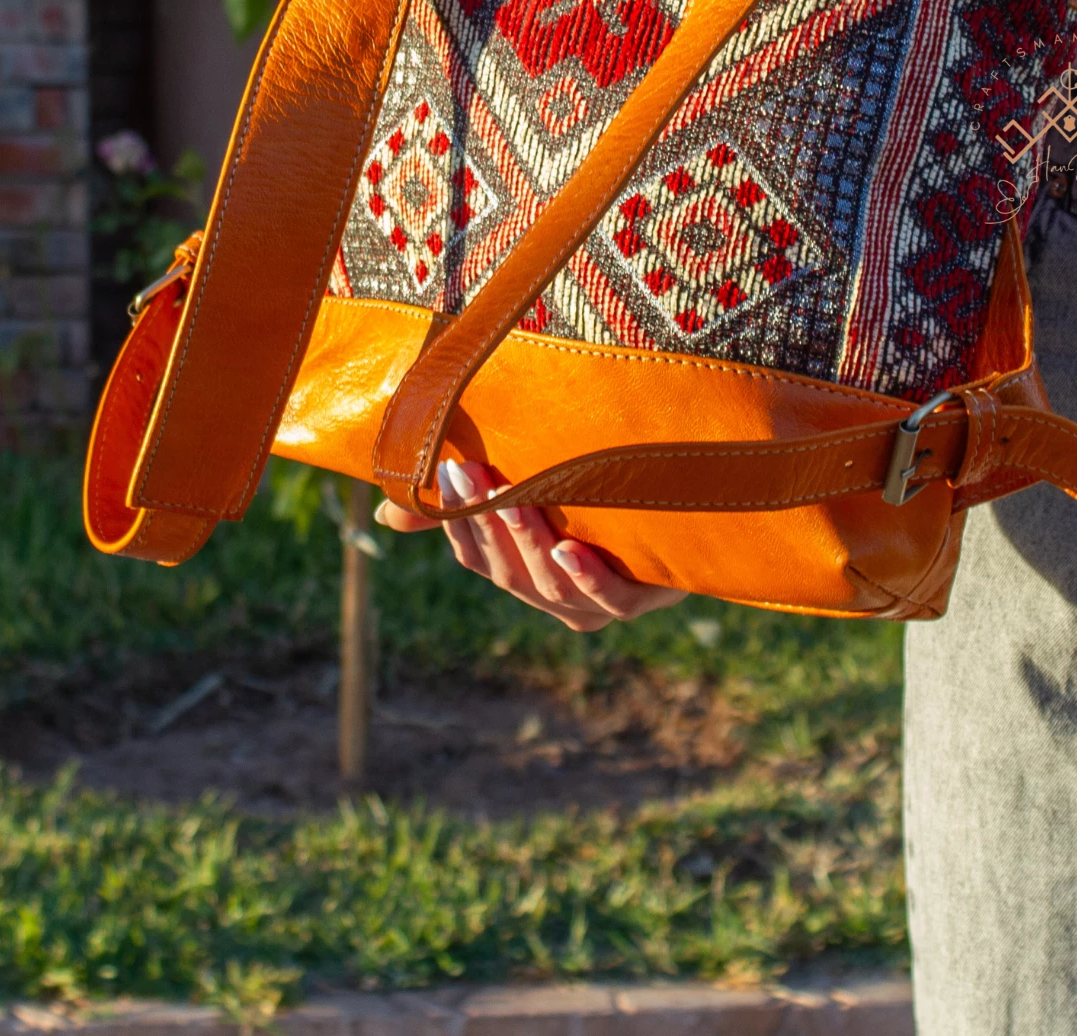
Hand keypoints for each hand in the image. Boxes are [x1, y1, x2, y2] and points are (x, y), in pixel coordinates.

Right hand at [373, 458, 688, 633]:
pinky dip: (588, 576)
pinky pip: (611, 596)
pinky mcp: (642, 598)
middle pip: (506, 569)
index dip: (457, 521)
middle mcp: (554, 594)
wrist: (696, 513)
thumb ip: (470, 499)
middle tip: (469, 475)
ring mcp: (596, 602)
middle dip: (486, 521)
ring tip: (513, 501)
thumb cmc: (602, 498)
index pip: (474, 554)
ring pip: (549, 583)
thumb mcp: (535, 489)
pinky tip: (571, 548)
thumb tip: (380, 516)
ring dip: (528, 541)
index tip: (446, 473)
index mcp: (522, 570)